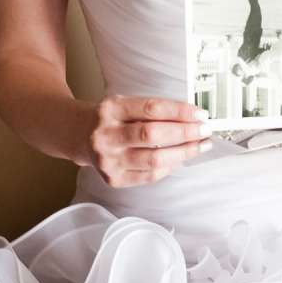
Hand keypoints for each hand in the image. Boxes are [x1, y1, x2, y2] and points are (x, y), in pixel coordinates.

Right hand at [84, 93, 212, 187]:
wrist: (77, 135)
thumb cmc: (108, 118)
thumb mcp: (123, 103)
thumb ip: (152, 110)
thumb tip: (191, 119)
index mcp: (110, 110)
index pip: (151, 109)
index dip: (179, 112)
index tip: (200, 114)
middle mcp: (106, 135)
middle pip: (153, 135)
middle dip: (185, 133)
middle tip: (205, 130)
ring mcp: (108, 160)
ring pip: (154, 159)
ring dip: (183, 153)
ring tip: (200, 146)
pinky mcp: (113, 179)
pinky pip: (149, 175)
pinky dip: (169, 167)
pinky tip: (179, 159)